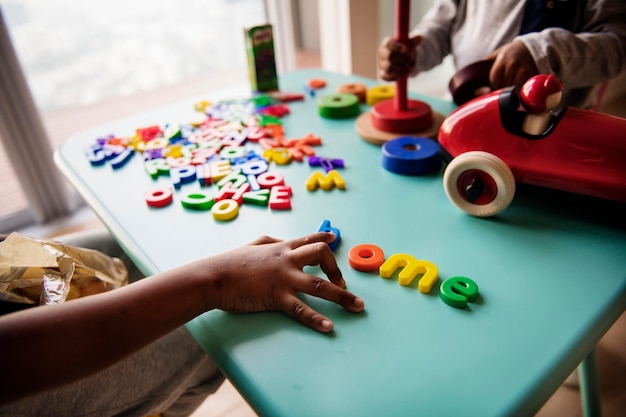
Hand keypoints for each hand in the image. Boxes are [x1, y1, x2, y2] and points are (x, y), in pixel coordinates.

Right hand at [201, 232, 364, 332]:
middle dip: (337, 269)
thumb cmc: (230, 263)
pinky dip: (317, 320)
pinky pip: (301, 309)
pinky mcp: (277, 297)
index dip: (324, 238)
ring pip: (320, 286)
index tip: (334, 239)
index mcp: (281, 247)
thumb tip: (281, 241)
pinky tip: (329, 328)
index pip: (308, 239)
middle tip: (342, 283)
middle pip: (322, 256)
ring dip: (343, 297)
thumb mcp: (252, 246)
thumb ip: (270, 242)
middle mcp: (287, 260)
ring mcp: (284, 279)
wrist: (214, 277)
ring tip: (358, 307)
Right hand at [378, 35, 421, 80]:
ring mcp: (381, 64)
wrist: (404, 60)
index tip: (406, 50)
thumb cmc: (405, 49)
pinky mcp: (383, 74)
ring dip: (401, 69)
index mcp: (387, 43)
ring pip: (389, 68)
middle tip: (410, 60)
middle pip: (389, 56)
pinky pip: (387, 77)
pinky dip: (397, 76)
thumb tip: (420, 38)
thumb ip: (413, 42)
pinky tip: (404, 73)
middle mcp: (382, 53)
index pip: (389, 44)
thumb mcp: (409, 44)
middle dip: (402, 58)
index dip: (398, 47)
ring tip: (410, 68)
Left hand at [485, 41, 538, 88]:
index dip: (492, 85)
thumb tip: (471, 71)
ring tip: (508, 88)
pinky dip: (518, 90)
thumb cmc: (512, 52)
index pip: (494, 79)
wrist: (533, 48)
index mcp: (502, 58)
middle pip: (502, 85)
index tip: (493, 86)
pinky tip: (517, 87)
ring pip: (511, 88)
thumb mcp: (499, 53)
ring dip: (509, 91)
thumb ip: (487, 61)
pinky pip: (521, 88)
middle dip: (500, 88)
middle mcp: (513, 64)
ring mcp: (523, 70)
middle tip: (501, 88)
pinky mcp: (531, 75)